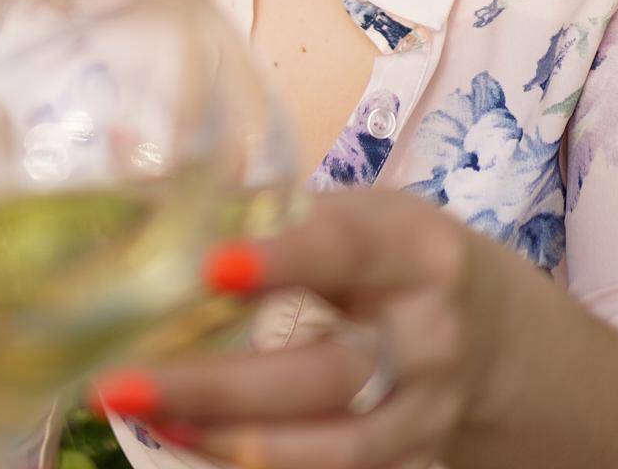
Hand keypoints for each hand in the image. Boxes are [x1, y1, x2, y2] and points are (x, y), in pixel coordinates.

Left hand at [89, 190, 522, 468]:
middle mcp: (429, 332)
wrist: (495, 331)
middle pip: (327, 371)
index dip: (283, 257)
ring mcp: (427, 408)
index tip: (211, 267)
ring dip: (231, 439)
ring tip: (151, 418)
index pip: (345, 249)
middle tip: (123, 380)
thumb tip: (138, 178)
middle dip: (220, 384)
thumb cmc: (394, 254)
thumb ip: (267, 209)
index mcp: (413, 246)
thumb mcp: (356, 213)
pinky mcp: (415, 459)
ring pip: (334, 444)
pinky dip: (265, 463)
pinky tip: (193, 441)